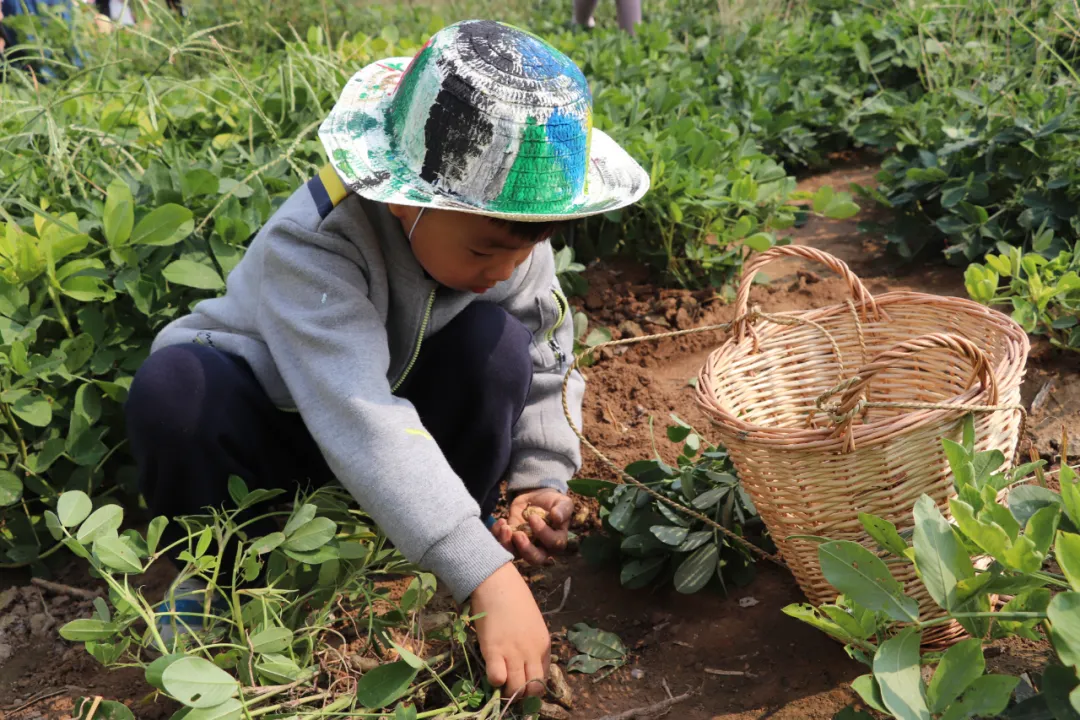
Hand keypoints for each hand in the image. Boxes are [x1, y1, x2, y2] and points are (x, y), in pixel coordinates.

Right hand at [471, 563, 549, 699]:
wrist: (498, 583)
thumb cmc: (515, 598)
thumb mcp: (533, 622)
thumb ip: (532, 643)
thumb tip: (526, 660)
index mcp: (544, 644)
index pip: (544, 677)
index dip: (533, 685)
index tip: (523, 682)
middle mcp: (532, 652)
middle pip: (533, 688)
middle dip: (523, 694)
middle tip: (512, 687)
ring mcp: (513, 653)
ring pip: (516, 688)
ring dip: (508, 690)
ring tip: (502, 681)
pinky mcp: (494, 651)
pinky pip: (497, 678)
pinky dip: (494, 680)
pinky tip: (492, 669)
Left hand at [490, 488, 572, 565]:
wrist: (536, 498)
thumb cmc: (553, 502)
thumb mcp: (562, 502)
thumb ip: (563, 509)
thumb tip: (557, 517)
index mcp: (557, 539)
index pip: (553, 544)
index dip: (543, 533)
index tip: (533, 517)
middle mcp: (543, 548)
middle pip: (536, 559)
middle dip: (526, 549)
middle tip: (518, 534)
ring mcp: (525, 546)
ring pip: (517, 555)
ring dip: (508, 544)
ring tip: (505, 527)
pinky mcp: (512, 541)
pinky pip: (504, 545)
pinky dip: (498, 536)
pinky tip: (501, 522)